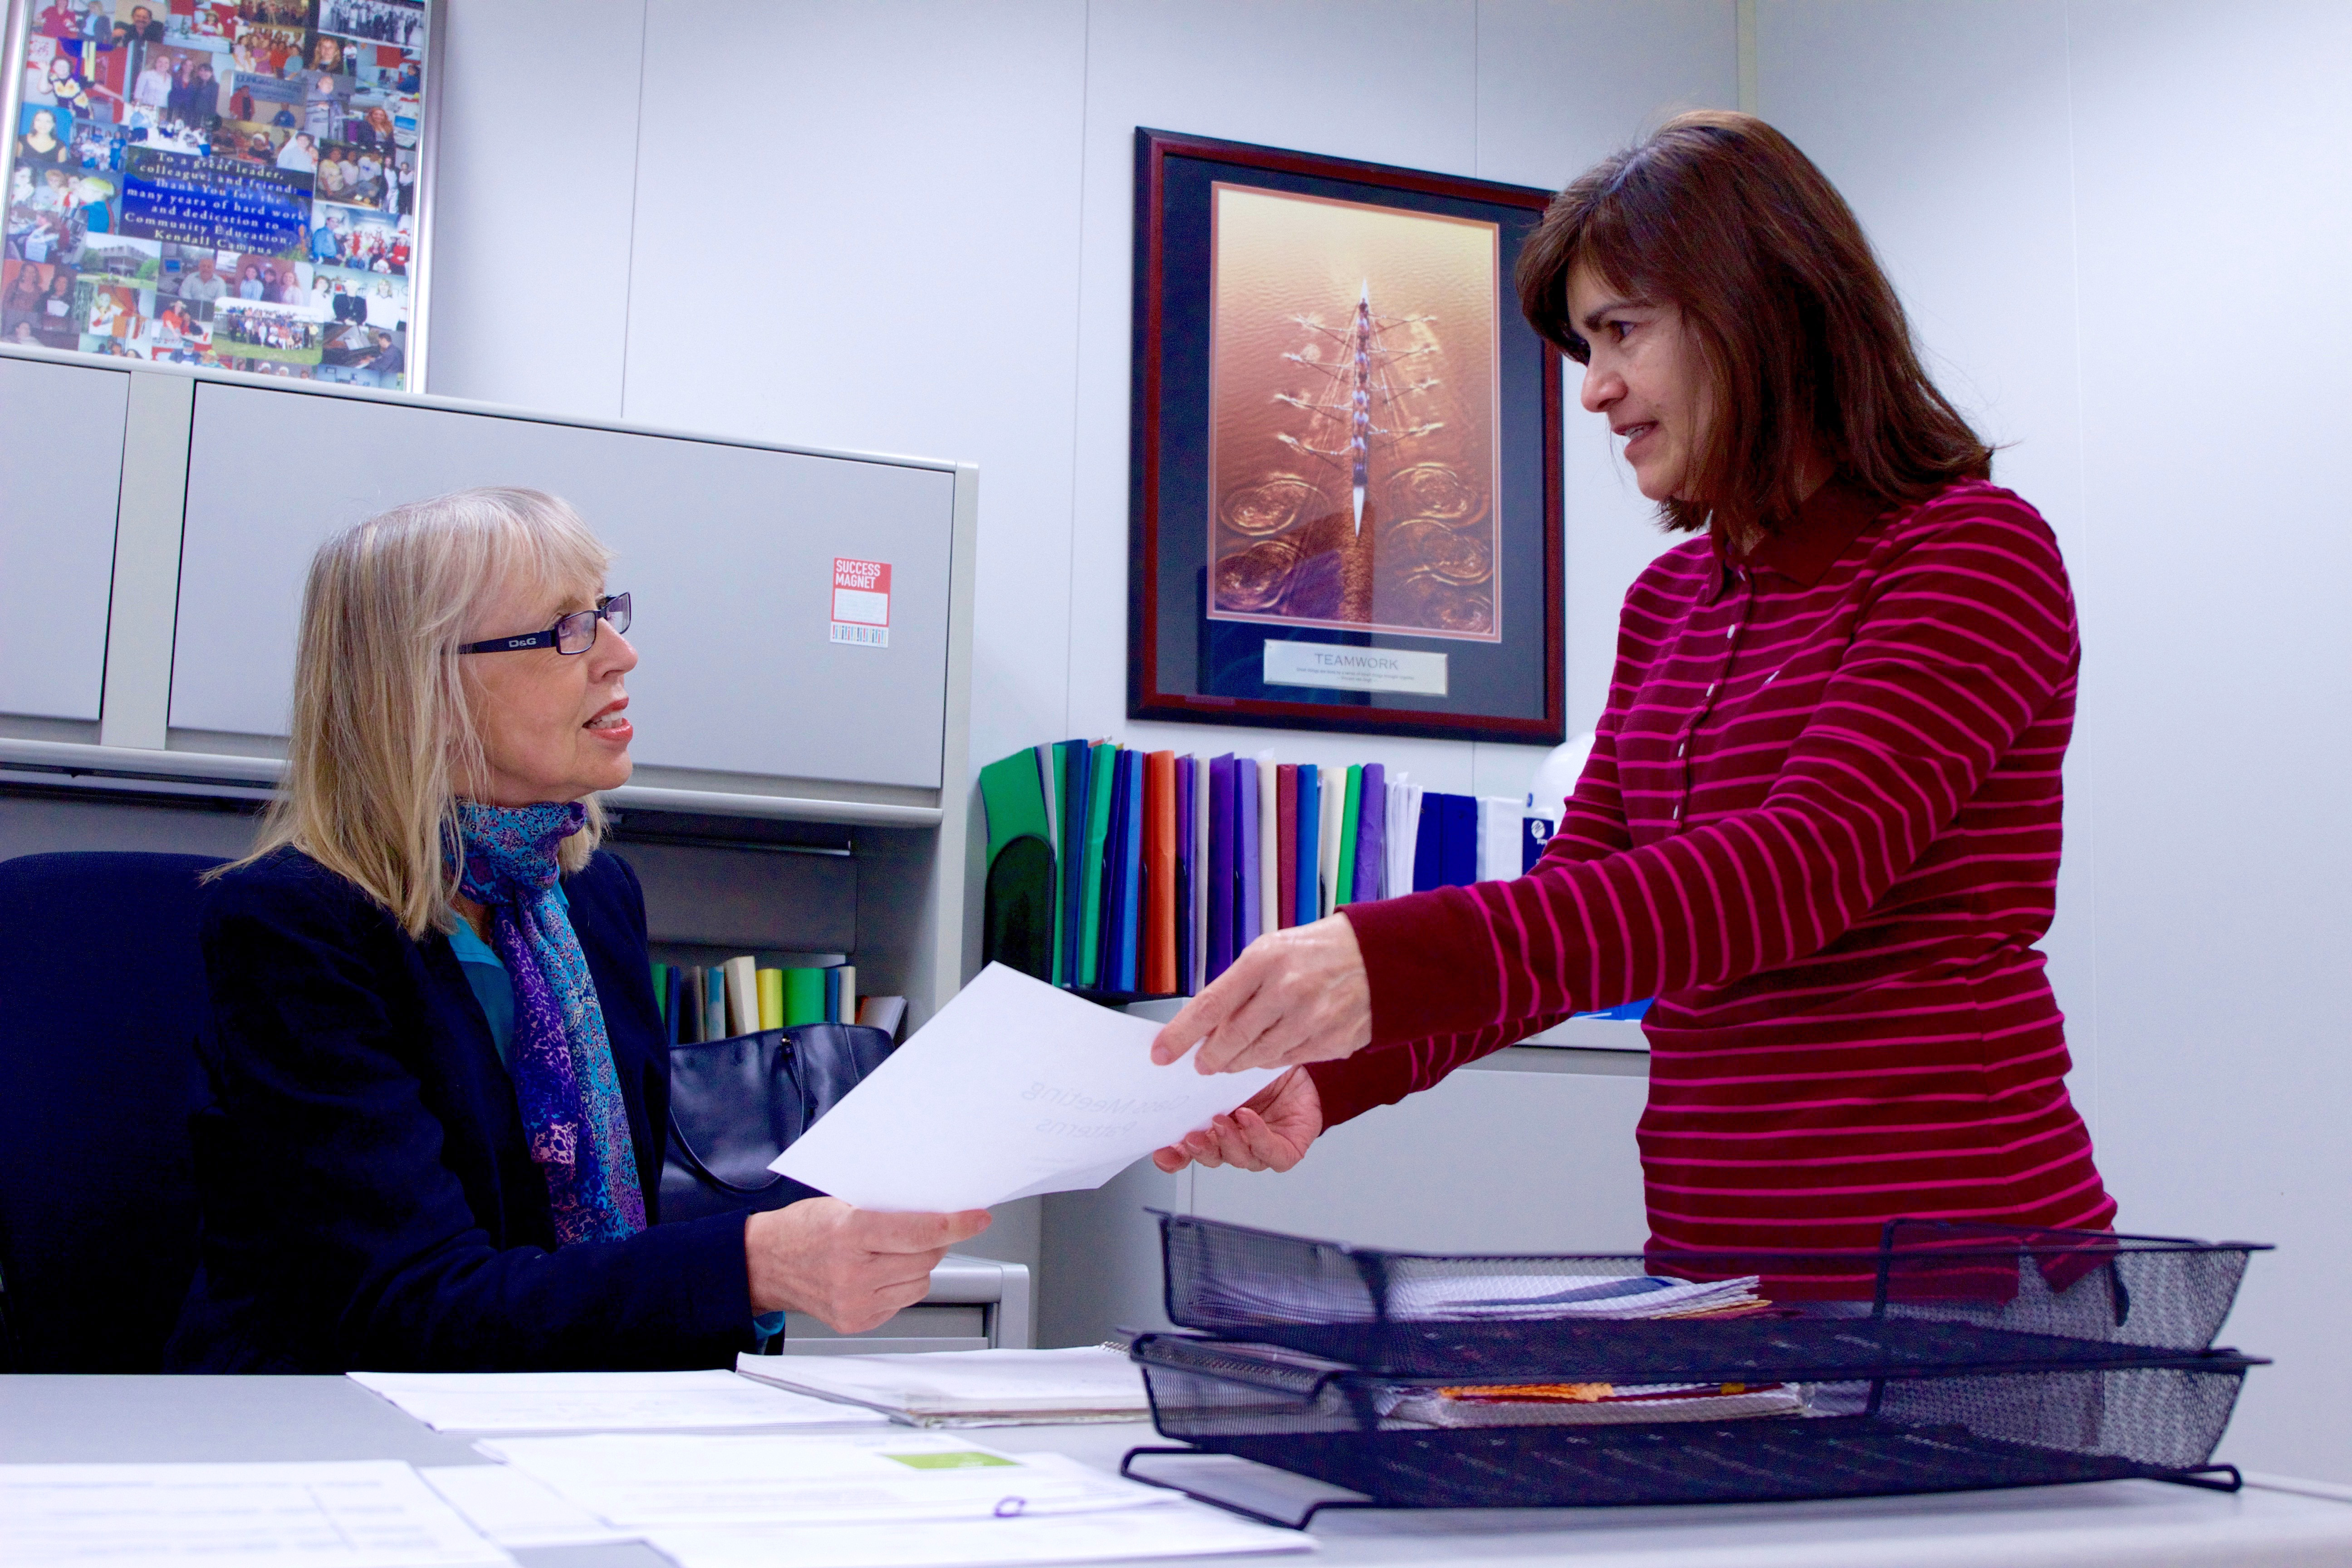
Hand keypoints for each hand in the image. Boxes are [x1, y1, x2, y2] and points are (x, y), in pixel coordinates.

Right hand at [744, 1198, 990, 1332]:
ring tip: (893, 1252)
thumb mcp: (840, 1205)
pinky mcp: (856, 1322)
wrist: (764, 1265)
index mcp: (850, 1234)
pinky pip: (902, 1302)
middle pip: (926, 1259)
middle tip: (926, 1229)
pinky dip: (901, 1285)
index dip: (956, 1224)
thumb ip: (886, 1210)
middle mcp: (853, 1273)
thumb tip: (936, 1211)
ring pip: (920, 1283)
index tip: (977, 1218)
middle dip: (935, 1241)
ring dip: (919, 1266)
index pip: (920, 1232)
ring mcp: (855, 1303)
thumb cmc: (802, 1229)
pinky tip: (879, 1273)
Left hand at [1149, 914, 1372, 1073]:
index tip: (1162, 1053)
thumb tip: (1205, 1022)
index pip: (1210, 1005)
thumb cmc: (1317, 951)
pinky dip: (1272, 1059)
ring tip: (1231, 1058)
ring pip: (1257, 1057)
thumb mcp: (1271, 951)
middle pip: (1231, 1040)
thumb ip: (1238, 985)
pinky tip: (1270, 1049)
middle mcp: (1288, 990)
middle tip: (1201, 1063)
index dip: (1181, 1034)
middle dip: (1209, 1057)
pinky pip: (1287, 1061)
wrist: (1379, 957)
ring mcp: (1313, 1019)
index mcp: (1265, 960)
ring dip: (1238, 1062)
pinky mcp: (1332, 1042)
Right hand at [1151, 1067, 1322, 1173]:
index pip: (1187, 1150)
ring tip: (1223, 1120)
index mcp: (1212, 1127)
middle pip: (1211, 1157)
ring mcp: (1259, 1148)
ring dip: (1228, 1142)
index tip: (1160, 1151)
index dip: (1172, 1156)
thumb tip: (1170, 1052)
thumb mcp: (1224, 1061)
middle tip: (1192, 1135)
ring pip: (1239, 1158)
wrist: (1299, 1064)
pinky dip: (1258, 1137)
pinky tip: (1249, 1119)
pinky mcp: (1285, 1151)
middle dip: (1199, 1150)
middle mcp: (1234, 1141)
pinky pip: (1271, 1153)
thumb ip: (1199, 1063)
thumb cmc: (1260, 1068)